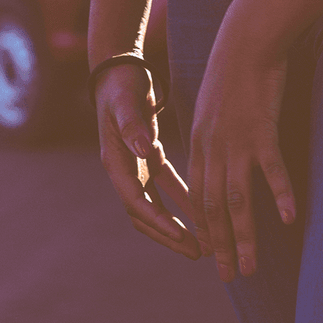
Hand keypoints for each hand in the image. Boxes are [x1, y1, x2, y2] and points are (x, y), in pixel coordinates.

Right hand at [95, 61, 208, 260]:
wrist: (118, 69)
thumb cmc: (121, 85)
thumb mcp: (125, 102)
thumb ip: (132, 125)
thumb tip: (142, 149)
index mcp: (116, 163)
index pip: (137, 203)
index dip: (160, 222)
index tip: (182, 236)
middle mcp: (125, 170)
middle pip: (147, 215)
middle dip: (171, 236)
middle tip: (199, 252)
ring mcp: (137, 167)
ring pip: (159, 206)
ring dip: (181, 223)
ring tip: (206, 242)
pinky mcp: (150, 157)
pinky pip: (169, 187)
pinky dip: (185, 199)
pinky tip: (206, 210)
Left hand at [186, 29, 296, 281]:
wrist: (246, 39)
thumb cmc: (234, 70)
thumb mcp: (213, 106)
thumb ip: (213, 134)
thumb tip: (220, 157)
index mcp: (199, 143)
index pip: (198, 197)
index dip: (205, 228)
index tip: (212, 255)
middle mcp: (213, 147)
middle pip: (214, 207)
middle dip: (222, 246)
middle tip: (231, 276)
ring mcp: (237, 140)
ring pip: (237, 199)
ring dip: (245, 236)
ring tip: (251, 267)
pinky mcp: (262, 128)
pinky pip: (271, 169)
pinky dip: (279, 195)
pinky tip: (287, 219)